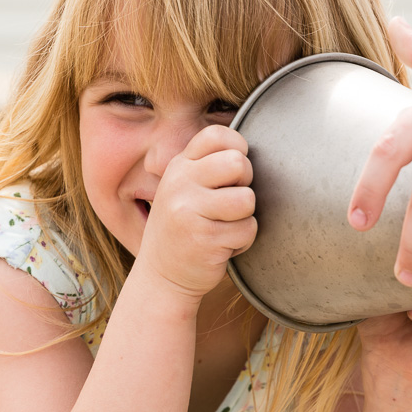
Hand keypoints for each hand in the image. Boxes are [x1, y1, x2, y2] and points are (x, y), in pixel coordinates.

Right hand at [136, 125, 256, 302]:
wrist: (161, 276)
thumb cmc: (185, 228)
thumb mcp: (185, 189)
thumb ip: (209, 166)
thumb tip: (250, 151)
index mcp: (179, 166)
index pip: (216, 135)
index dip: (237, 148)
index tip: (234, 171)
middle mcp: (180, 184)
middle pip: (238, 163)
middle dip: (245, 184)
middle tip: (232, 202)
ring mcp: (189, 211)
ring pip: (247, 199)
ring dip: (245, 217)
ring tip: (225, 226)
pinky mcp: (205, 239)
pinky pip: (247, 229)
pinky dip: (242, 241)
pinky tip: (222, 245)